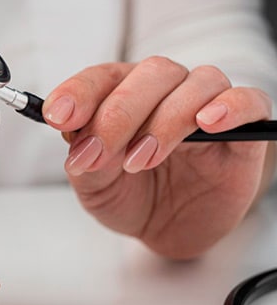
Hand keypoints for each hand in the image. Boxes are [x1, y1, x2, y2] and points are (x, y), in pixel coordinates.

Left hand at [42, 57, 275, 258]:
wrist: (167, 230)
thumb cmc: (130, 198)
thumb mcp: (96, 187)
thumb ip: (87, 160)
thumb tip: (79, 139)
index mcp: (123, 96)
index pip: (102, 78)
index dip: (79, 92)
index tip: (58, 116)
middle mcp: (165, 93)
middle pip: (150, 74)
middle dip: (119, 113)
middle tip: (101, 151)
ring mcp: (204, 108)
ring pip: (196, 83)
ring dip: (165, 119)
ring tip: (141, 159)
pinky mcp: (242, 133)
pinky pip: (247, 101)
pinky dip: (229, 107)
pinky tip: (207, 124)